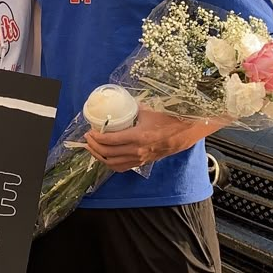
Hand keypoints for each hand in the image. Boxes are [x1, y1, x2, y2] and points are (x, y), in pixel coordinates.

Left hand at [84, 105, 219, 171]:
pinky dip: (110, 163)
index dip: (97, 138)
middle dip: (94, 147)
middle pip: (108, 154)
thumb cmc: (168, 120)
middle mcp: (137, 150)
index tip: (89, 132)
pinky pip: (121, 167)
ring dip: (99, 157)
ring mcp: (140, 158)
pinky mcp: (142, 162)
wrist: (185, 133)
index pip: (110, 141)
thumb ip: (131, 109)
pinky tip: (105, 157)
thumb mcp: (148, 111)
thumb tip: (119, 105)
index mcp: (138, 137)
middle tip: (88, 139)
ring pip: (113, 163)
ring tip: (93, 148)